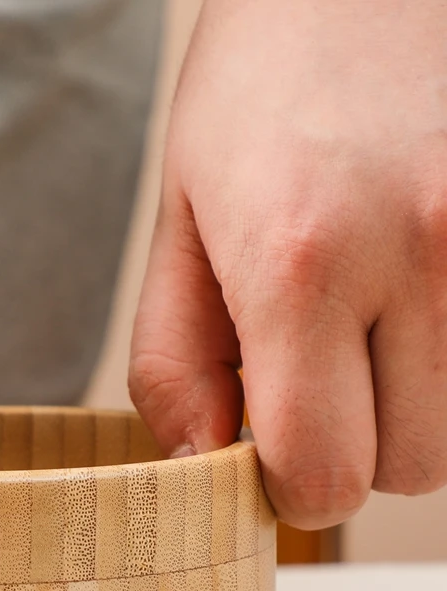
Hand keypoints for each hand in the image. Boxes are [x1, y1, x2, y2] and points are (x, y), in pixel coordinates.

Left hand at [130, 0, 446, 529]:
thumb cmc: (258, 96)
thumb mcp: (181, 226)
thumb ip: (174, 364)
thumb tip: (205, 466)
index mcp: (303, 264)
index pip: (323, 475)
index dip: (293, 488)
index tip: (275, 451)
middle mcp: (425, 252)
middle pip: (407, 469)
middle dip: (355, 445)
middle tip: (324, 368)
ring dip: (415, 409)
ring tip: (375, 322)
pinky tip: (421, 301)